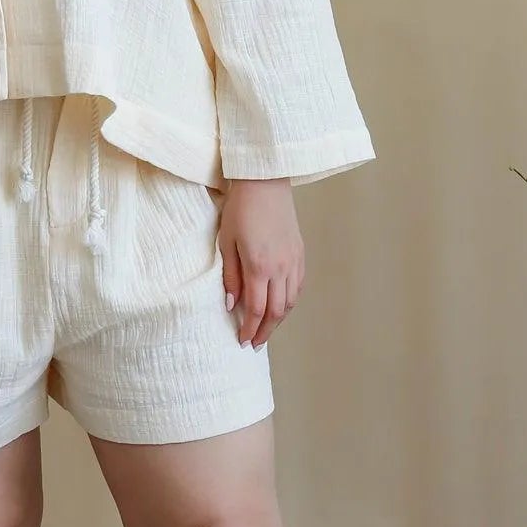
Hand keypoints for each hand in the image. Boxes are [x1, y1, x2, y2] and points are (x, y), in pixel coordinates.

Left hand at [219, 178, 304, 348]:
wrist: (264, 182)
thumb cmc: (240, 210)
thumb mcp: (226, 243)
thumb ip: (230, 276)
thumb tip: (231, 305)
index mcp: (259, 266)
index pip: (256, 309)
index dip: (250, 329)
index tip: (243, 342)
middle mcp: (281, 268)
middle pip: (276, 311)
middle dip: (265, 331)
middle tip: (255, 344)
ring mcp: (294, 261)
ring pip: (290, 301)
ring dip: (278, 319)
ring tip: (266, 329)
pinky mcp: (300, 253)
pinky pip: (298, 286)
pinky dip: (289, 301)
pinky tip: (280, 306)